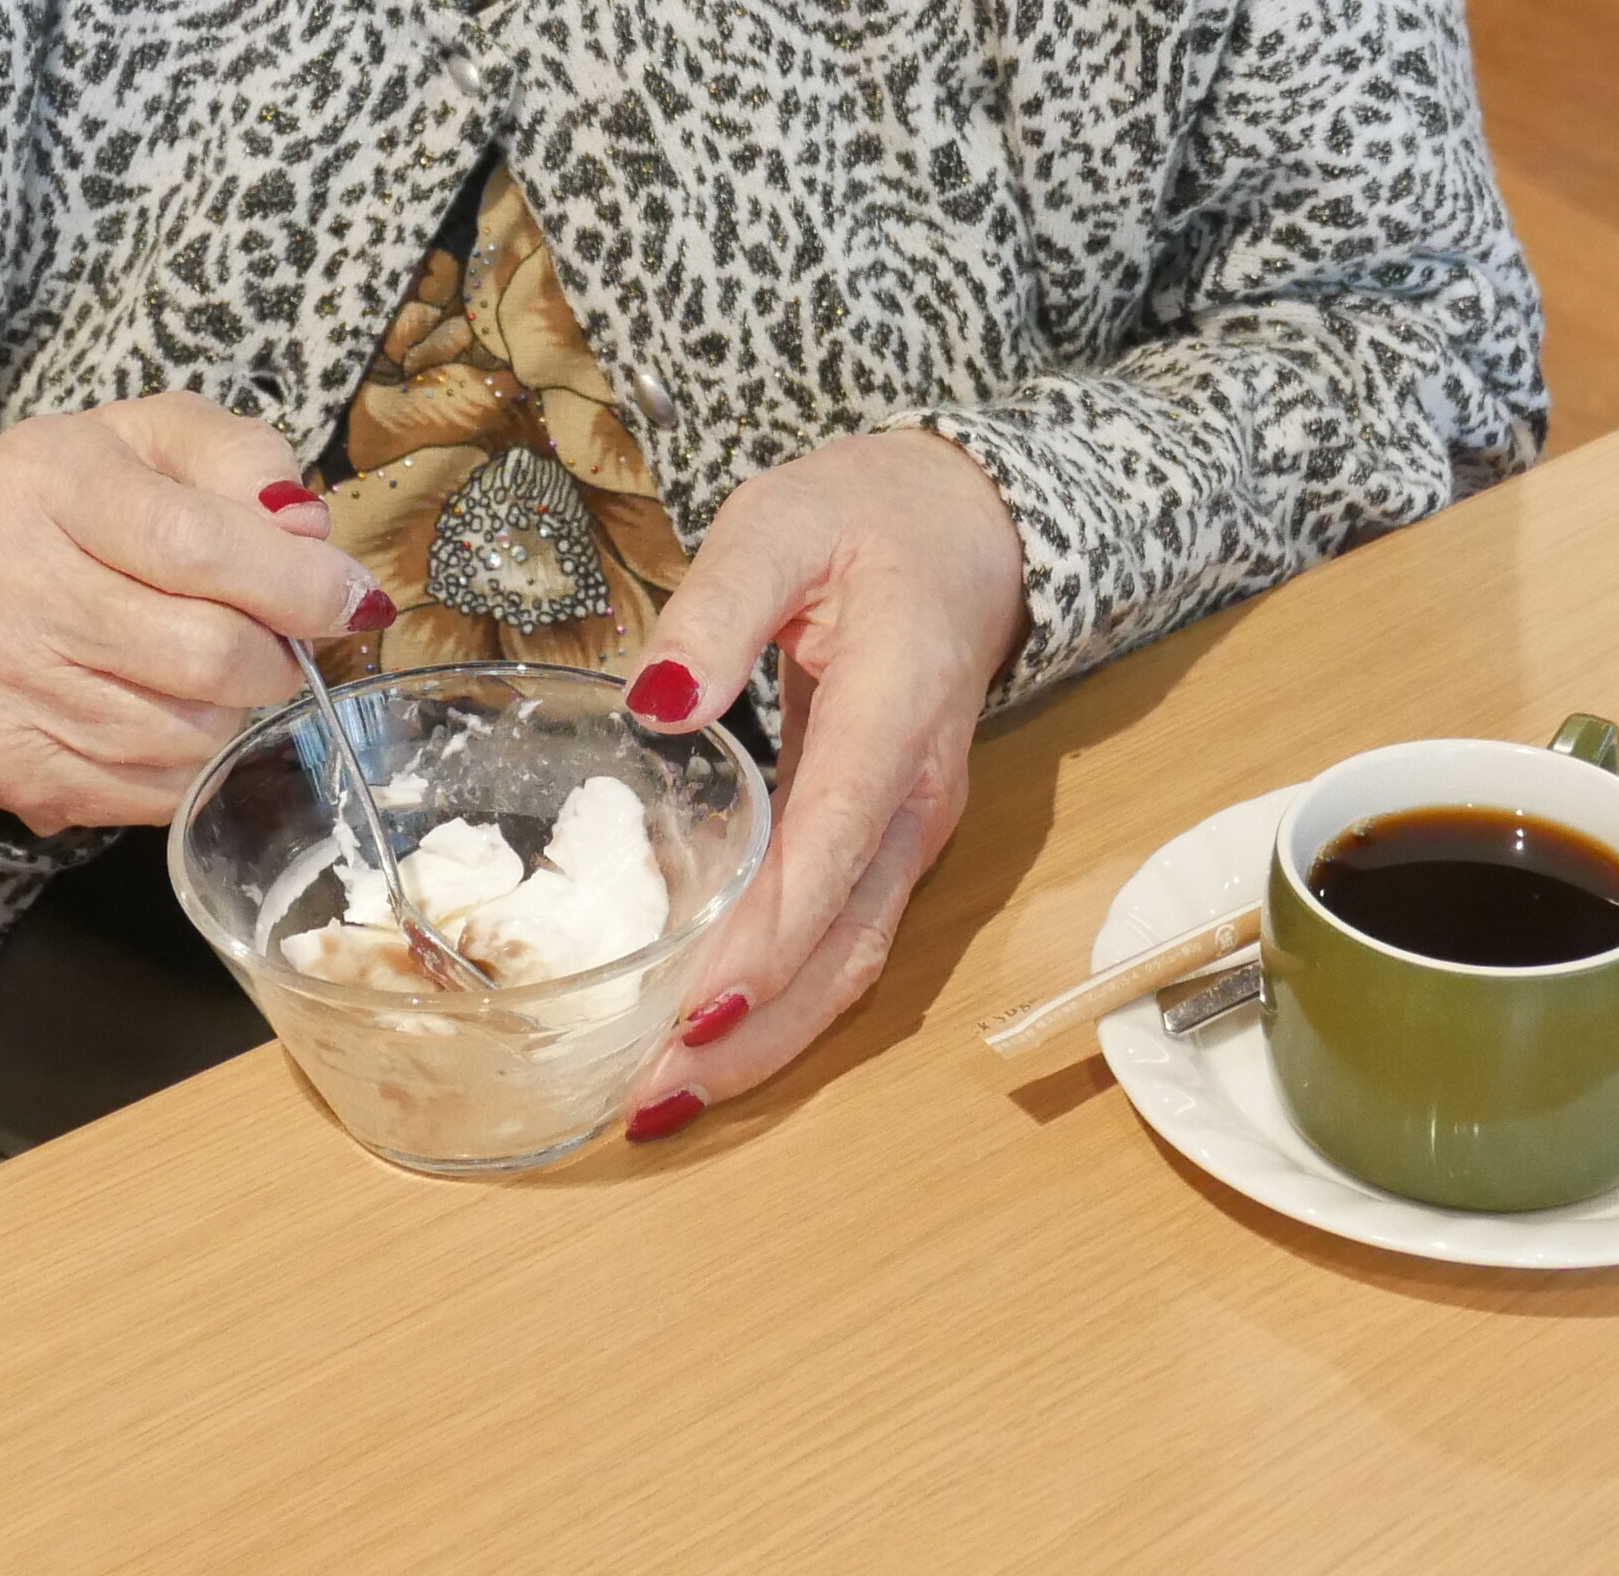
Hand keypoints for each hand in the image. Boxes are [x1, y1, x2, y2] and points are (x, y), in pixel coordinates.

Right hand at [0, 394, 373, 832]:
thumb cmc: (105, 497)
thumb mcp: (169, 438)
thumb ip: (245, 460)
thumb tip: (307, 534)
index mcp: (49, 476)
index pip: (195, 544)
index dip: (295, 583)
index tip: (354, 600)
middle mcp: (6, 575)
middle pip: (202, 653)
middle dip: (276, 655)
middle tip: (282, 639)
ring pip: (189, 733)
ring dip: (233, 709)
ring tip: (209, 666)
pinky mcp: (2, 759)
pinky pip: (155, 791)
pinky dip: (191, 761)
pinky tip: (166, 711)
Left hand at [616, 428, 1027, 1129]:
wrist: (969, 525)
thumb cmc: (872, 516)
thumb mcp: (783, 520)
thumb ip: (718, 605)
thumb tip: (657, 703)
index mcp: (897, 714)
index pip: (833, 846)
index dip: (768, 941)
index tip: (695, 1012)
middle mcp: (915, 798)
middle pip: (845, 946)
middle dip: (753, 1035)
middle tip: (648, 1101)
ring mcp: (908, 831)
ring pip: (848, 965)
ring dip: (764, 1043)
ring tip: (660, 1102)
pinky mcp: (882, 843)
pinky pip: (839, 944)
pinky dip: (776, 1008)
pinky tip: (701, 1042)